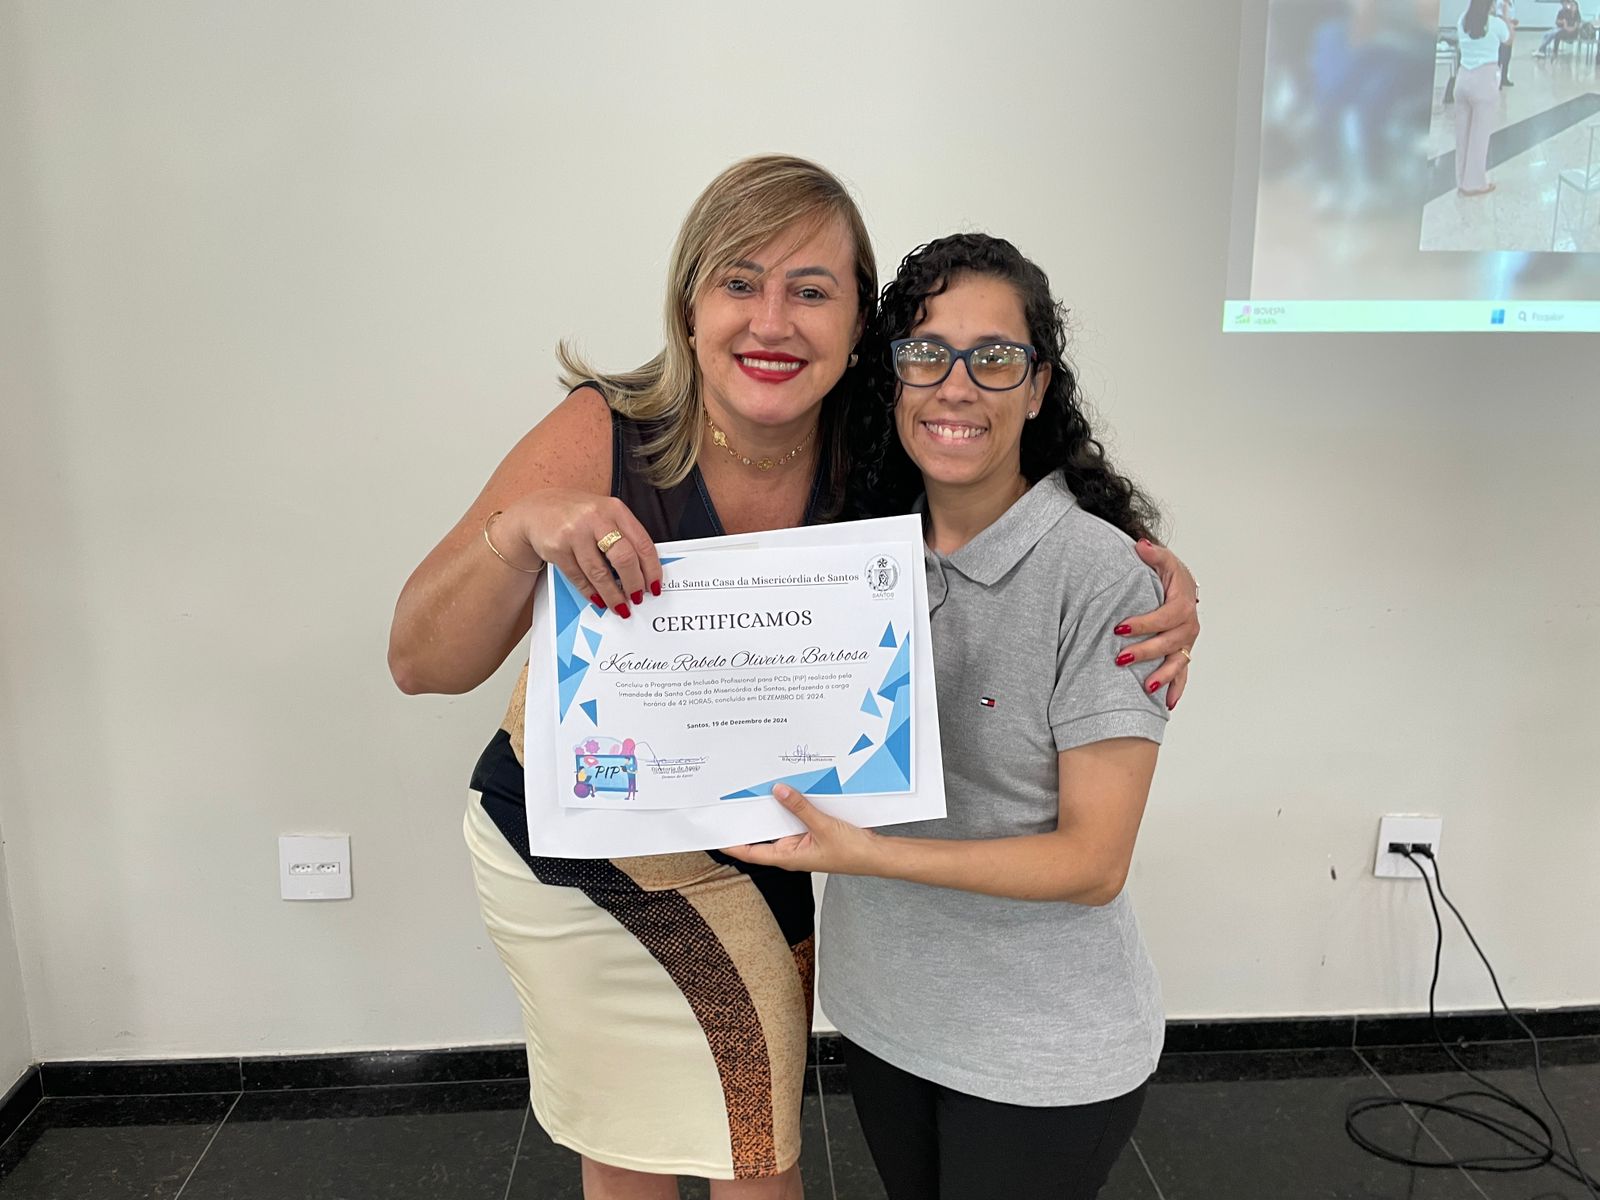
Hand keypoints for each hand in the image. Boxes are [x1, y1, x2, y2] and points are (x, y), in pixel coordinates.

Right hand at [503, 490, 661, 616]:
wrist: (537, 509)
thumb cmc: (577, 515)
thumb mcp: (605, 515)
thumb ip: (624, 536)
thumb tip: (644, 571)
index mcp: (615, 509)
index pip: (642, 543)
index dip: (651, 569)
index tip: (655, 586)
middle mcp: (596, 518)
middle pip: (624, 558)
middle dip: (634, 584)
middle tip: (637, 598)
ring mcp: (574, 533)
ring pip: (599, 572)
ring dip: (612, 594)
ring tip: (619, 605)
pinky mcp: (557, 547)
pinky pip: (578, 577)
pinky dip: (590, 591)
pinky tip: (598, 598)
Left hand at [722, 785, 882, 874]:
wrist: (877, 855)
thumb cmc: (853, 853)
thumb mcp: (823, 826)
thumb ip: (800, 808)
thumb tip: (779, 791)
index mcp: (788, 857)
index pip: (750, 852)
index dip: (731, 843)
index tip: (715, 832)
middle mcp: (791, 850)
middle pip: (762, 835)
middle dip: (749, 819)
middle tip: (732, 800)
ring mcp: (802, 842)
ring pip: (779, 824)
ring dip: (771, 809)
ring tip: (756, 790)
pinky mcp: (813, 832)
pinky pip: (795, 818)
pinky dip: (790, 806)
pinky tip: (786, 791)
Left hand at [1115, 540, 1199, 709]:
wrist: (1179, 584)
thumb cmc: (1167, 574)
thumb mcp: (1162, 560)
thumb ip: (1152, 555)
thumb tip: (1141, 547)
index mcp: (1183, 603)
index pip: (1165, 616)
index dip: (1144, 623)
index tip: (1120, 628)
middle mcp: (1189, 625)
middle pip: (1170, 643)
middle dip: (1146, 652)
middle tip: (1121, 658)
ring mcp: (1187, 642)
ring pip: (1178, 663)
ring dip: (1163, 676)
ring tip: (1145, 687)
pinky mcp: (1183, 653)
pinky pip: (1182, 674)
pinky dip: (1176, 688)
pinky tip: (1167, 703)